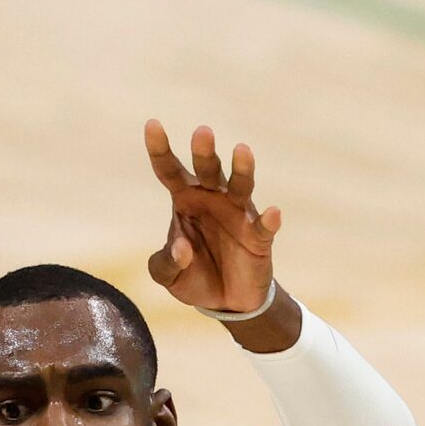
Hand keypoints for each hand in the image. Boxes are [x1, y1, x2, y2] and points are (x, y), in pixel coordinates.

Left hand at [145, 120, 281, 318]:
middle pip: (207, 170)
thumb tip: (181, 248)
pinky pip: (265, 226)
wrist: (223, 301)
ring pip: (241, 185)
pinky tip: (272, 213)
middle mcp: (212, 199)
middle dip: (204, 152)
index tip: (152, 124)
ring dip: (241, 169)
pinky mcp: (259, 236)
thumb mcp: (167, 275)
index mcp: (184, 201)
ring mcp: (238, 214)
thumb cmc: (192, 276)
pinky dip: (269, 220)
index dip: (160, 149)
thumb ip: (167, 263)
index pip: (169, 171)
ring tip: (241, 150)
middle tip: (201, 132)